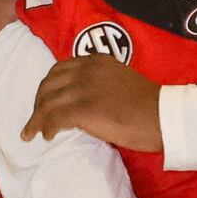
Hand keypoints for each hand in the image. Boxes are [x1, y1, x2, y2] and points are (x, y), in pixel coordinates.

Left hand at [28, 54, 162, 153]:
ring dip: (37, 119)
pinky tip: (48, 136)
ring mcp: (84, 89)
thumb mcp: (119, 81)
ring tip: (32, 132)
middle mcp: (86, 70)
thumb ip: (98, 83)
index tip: (45, 100)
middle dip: (38, 102)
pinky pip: (54, 118)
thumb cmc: (148, 105)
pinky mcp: (84, 109)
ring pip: (47, 102)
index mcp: (96, 61)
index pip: (60, 69)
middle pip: (48, 84)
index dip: (48, 86)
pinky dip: (46, 127)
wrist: (164, 117)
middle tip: (37, 118)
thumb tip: (81, 101)